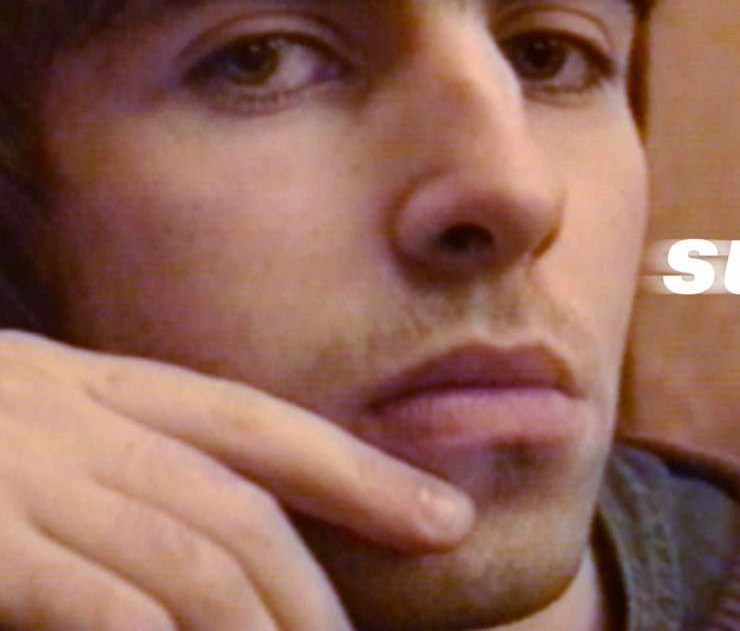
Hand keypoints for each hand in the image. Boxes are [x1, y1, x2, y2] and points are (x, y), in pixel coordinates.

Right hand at [0, 331, 472, 630]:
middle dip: (315, 590)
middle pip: (241, 504)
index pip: (252, 423)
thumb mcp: (14, 441)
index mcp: (86, 385)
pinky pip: (110, 608)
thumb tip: (215, 543)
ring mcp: (18, 477)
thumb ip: (110, 470)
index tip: (446, 519)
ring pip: (195, 561)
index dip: (360, 474)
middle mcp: (65, 417)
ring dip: (264, 630)